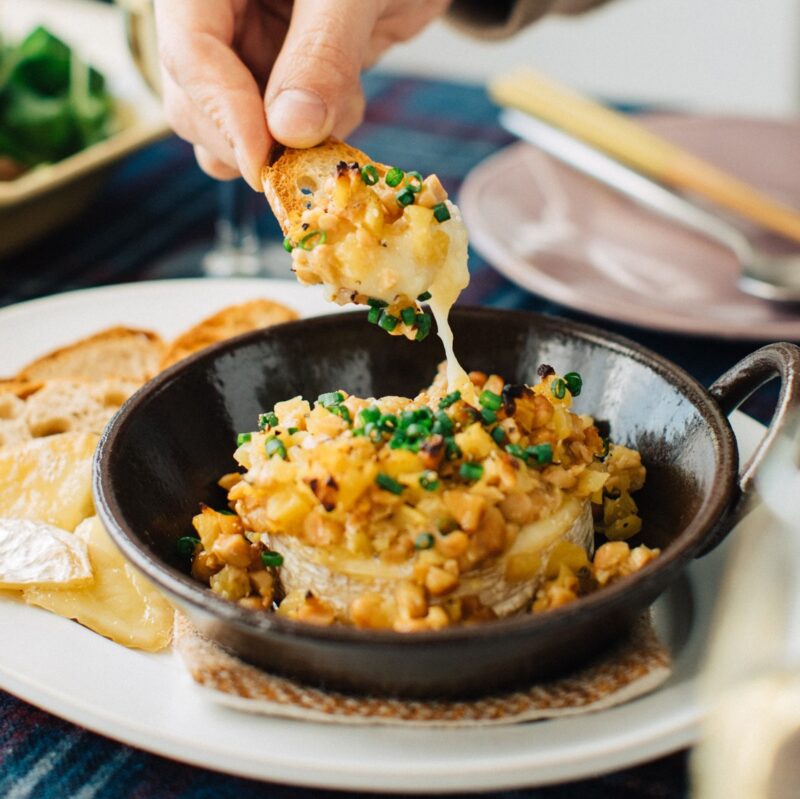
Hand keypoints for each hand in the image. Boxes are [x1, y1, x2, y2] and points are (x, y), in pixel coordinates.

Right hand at [155, 0, 449, 189]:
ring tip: (344, 104)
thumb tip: (289, 130)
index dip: (222, 113)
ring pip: (232, 132)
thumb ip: (322, 54)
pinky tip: (347, 102)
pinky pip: (275, 136)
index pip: (189, 53)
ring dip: (286, 146)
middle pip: (194, 103)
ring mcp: (245, 51)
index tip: (263, 164)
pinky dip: (311, 141)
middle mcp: (215, 17)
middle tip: (312, 154)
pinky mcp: (277, 81)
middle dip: (253, 141)